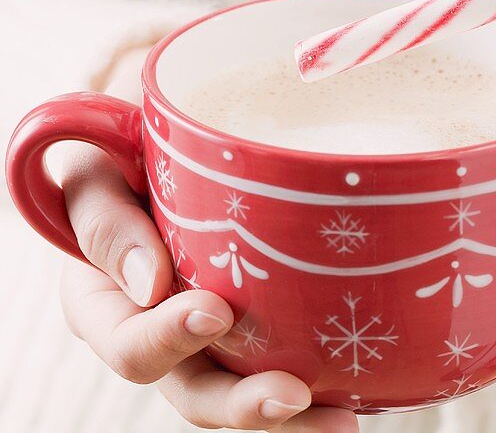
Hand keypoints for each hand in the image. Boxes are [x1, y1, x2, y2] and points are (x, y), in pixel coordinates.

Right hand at [59, 50, 357, 430]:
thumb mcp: (94, 170)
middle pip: (196, 390)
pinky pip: (283, 354)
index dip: (168, 340)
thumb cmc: (117, 144)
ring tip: (342, 421)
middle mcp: (158, 330)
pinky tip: (364, 388)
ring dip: (291, 413)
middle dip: (243, 403)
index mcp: (105, 303)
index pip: (129, 345)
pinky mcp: (256, 316)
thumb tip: (150, 284)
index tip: (214, 310)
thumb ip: (104, 220)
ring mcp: (211, 330)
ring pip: (245, 387)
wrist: (154, 129)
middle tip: (292, 393)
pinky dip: (323, 378)